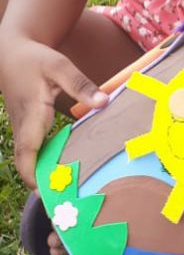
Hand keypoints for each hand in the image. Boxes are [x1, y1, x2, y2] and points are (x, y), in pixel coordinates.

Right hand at [0, 36, 108, 187]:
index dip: (33, 175)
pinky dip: (46, 163)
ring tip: (71, 193)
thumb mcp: (58, 66)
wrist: (10, 52)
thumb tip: (103, 102)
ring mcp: (23, 128)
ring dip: (45, 175)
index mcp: (31, 115)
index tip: (48, 192)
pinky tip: (67, 170)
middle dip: (43, 184)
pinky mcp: (28, 127)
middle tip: (68, 202)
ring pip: (30, 159)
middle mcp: (23, 126)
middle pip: (28, 163)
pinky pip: (34, 151)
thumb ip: (81, 85)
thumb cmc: (34, 58)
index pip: (26, 153)